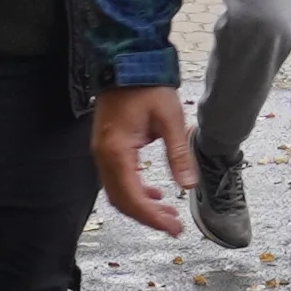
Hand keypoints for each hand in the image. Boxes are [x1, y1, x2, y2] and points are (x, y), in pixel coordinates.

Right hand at [91, 83, 194, 234]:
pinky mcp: (106, 148)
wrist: (126, 62)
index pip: (132, 197)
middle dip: (148, 217)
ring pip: (118, 193)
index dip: (152, 217)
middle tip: (174, 226)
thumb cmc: (147, 86)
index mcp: (117, 151)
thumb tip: (188, 185)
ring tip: (168, 213)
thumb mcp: (170, 119)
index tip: (173, 228)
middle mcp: (104, 156)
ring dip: (141, 206)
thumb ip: (179, 154)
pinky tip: (155, 193)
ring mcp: (102, 153)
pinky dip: (135, 191)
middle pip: (122, 201)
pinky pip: (117, 179)